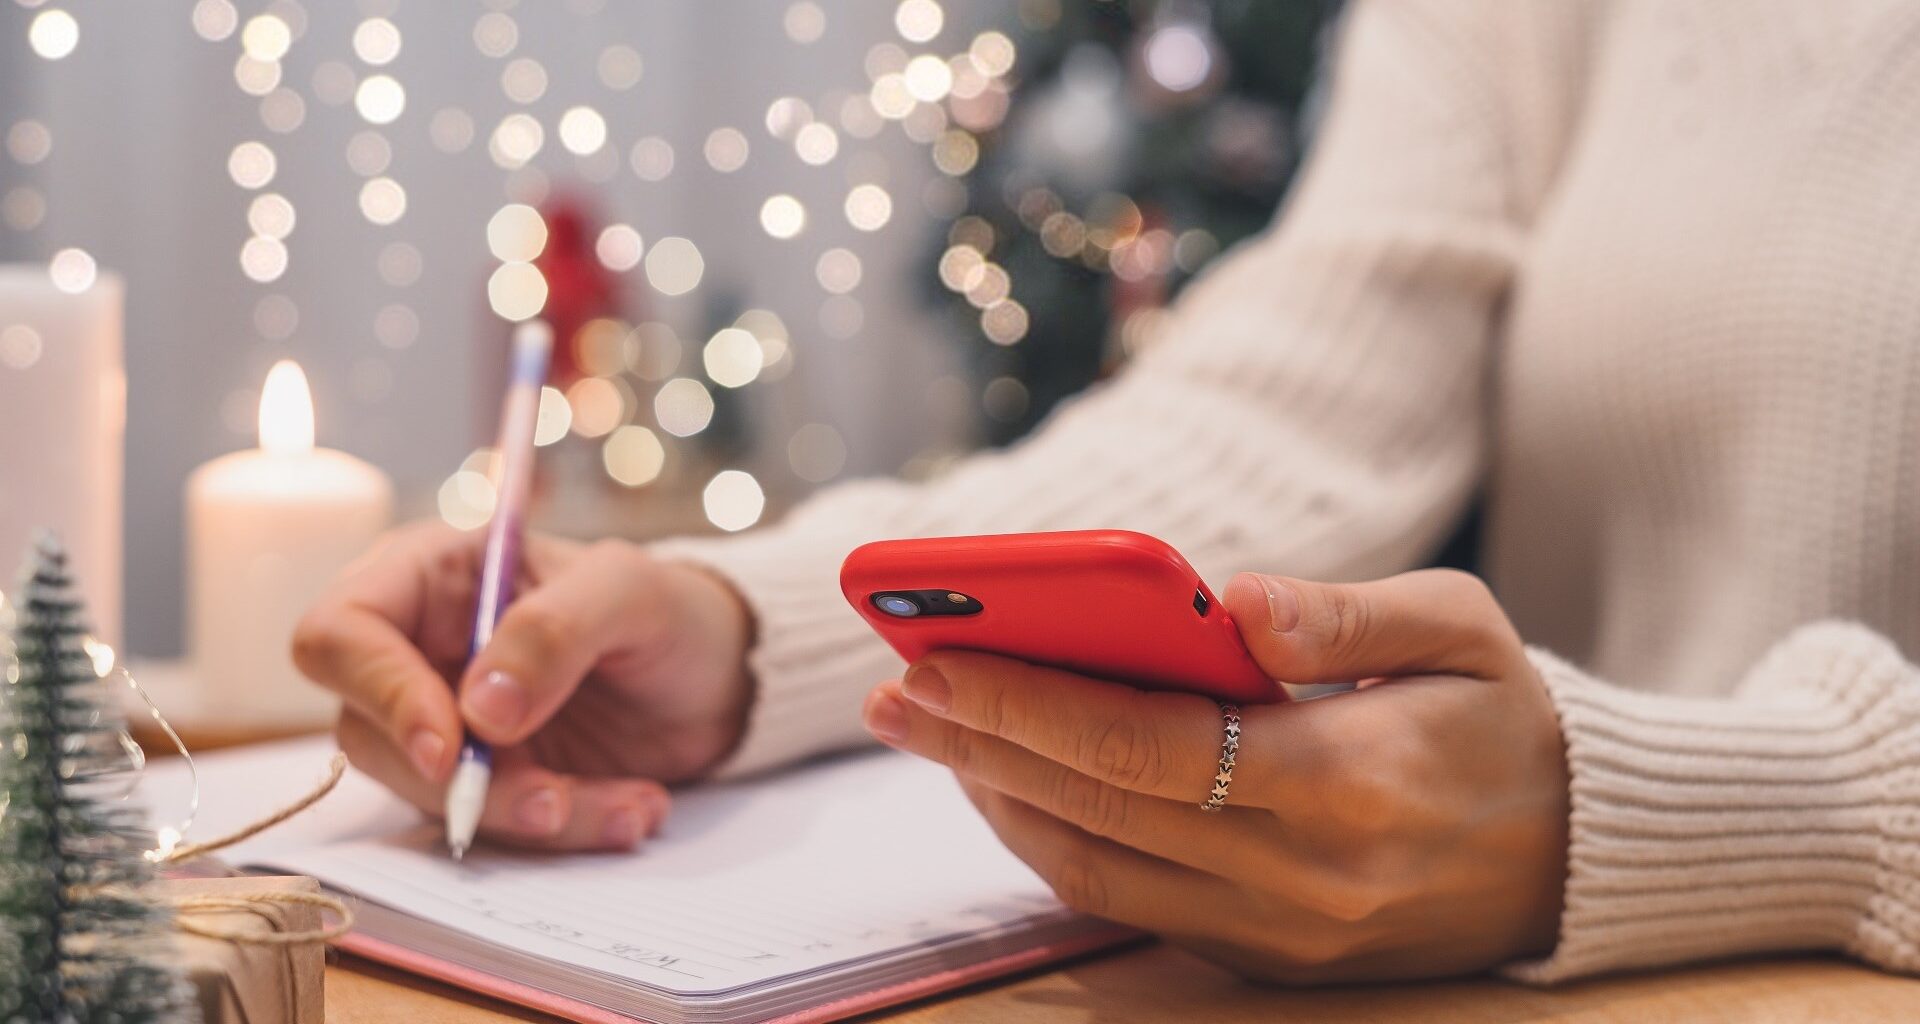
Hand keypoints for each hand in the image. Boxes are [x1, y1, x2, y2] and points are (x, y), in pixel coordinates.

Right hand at [293, 520, 753, 851]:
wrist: (721, 677)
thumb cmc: (669, 609)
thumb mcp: (629, 592)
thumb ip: (554, 630)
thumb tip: (479, 710)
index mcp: (429, 576)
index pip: (341, 632)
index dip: (380, 693)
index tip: (452, 747)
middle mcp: (420, 651)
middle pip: (369, 733)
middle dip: (461, 783)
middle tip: (551, 800)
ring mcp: (448, 724)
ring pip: (434, 795)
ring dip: (529, 815)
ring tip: (628, 806)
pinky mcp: (488, 782)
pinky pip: (495, 825)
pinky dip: (566, 830)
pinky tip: (633, 810)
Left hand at [861, 569, 1568, 983]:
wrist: (1576, 859)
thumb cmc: (1507, 720)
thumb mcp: (1464, 630)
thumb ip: (1347, 612)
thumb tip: (1226, 599)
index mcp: (1350, 780)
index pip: (1149, 744)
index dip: (1029, 701)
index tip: (936, 655)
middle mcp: (1304, 878)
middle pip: (1099, 809)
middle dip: (981, 744)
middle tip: (893, 688)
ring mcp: (1281, 937)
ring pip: (1095, 871)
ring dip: (997, 798)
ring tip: (929, 729)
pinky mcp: (1268, 963)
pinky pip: (1127, 905)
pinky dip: (1053, 841)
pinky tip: (1009, 781)